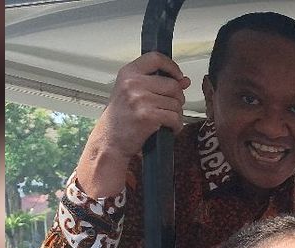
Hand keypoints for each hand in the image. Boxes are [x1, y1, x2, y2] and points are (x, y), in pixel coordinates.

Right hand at [78, 52, 190, 196]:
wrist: (109, 141)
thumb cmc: (122, 118)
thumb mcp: (134, 94)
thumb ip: (158, 84)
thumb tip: (184, 80)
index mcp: (128, 73)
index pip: (156, 58)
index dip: (172, 66)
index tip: (178, 76)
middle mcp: (133, 83)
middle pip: (173, 84)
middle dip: (177, 98)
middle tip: (168, 108)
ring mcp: (140, 99)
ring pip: (176, 103)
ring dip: (176, 114)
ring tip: (164, 120)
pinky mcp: (148, 116)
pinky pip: (175, 118)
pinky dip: (176, 126)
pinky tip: (168, 129)